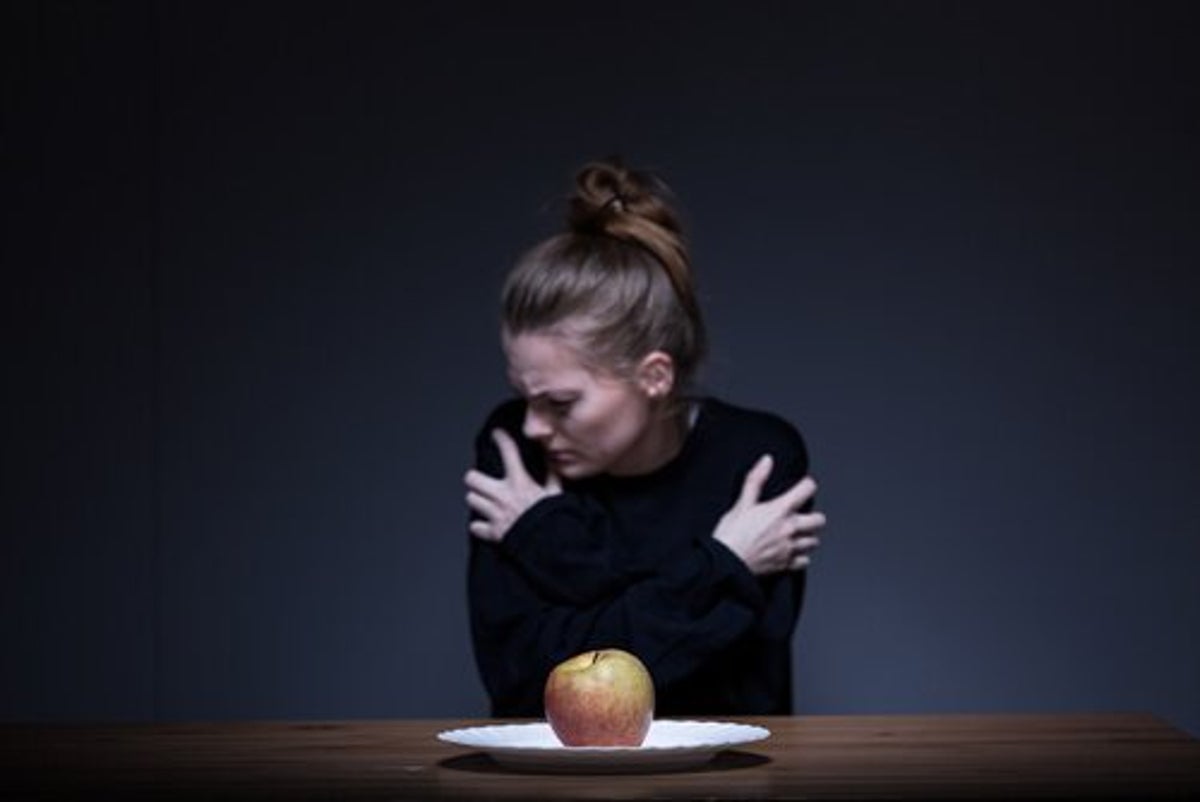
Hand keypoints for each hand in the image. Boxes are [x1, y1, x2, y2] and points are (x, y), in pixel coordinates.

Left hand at [464, 429, 561, 541]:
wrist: (551, 545)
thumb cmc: (555, 518)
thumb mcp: (557, 494)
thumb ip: (552, 475)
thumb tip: (552, 459)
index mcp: (520, 483)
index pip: (509, 452)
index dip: (501, 439)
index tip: (497, 434)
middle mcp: (503, 496)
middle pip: (472, 478)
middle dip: (475, 480)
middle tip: (482, 482)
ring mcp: (495, 514)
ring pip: (471, 499)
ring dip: (478, 501)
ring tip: (486, 503)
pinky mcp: (493, 532)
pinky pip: (476, 527)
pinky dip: (480, 527)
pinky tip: (487, 525)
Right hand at [713, 454, 825, 574]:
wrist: (726, 563)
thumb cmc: (731, 535)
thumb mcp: (741, 503)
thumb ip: (756, 480)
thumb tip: (766, 462)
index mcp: (780, 510)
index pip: (807, 489)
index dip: (806, 485)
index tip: (803, 486)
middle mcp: (789, 529)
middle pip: (818, 520)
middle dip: (813, 516)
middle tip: (803, 515)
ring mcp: (789, 548)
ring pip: (813, 541)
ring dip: (808, 536)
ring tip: (797, 534)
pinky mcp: (785, 564)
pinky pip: (804, 561)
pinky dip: (801, 557)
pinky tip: (792, 552)